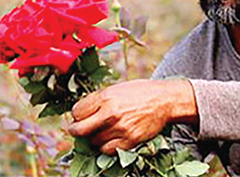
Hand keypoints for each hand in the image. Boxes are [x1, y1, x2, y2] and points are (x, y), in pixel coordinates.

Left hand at [68, 79, 197, 153]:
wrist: (164, 100)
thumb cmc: (140, 92)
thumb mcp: (117, 89)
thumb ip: (98, 99)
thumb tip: (80, 112)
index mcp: (106, 97)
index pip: (77, 112)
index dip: (76, 115)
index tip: (79, 116)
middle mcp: (111, 113)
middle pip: (80, 130)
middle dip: (75, 130)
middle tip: (77, 130)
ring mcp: (120, 128)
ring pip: (93, 141)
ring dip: (94, 138)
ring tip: (100, 131)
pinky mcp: (129, 141)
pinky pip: (107, 150)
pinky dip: (105, 146)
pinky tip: (110, 138)